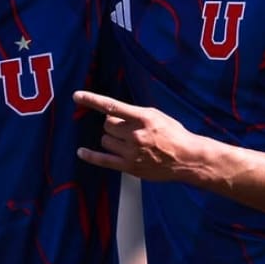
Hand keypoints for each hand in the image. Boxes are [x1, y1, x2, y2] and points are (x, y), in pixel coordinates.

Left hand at [73, 90, 197, 180]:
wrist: (187, 159)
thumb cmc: (173, 134)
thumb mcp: (156, 116)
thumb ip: (134, 114)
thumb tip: (110, 113)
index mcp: (144, 118)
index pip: (112, 106)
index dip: (92, 100)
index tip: (77, 96)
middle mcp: (136, 135)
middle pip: (107, 125)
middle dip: (112, 124)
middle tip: (125, 128)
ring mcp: (132, 152)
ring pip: (106, 140)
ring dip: (111, 138)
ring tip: (127, 142)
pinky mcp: (129, 167)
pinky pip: (103, 160)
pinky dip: (90, 156)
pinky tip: (81, 152)